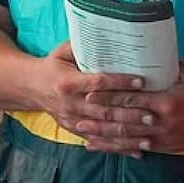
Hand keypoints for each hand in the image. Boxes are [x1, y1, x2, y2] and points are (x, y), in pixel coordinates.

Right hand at [35, 42, 149, 156]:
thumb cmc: (53, 65)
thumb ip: (84, 45)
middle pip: (104, 111)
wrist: (31, 87)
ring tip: (149, 135)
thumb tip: (108, 32)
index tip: (142, 81)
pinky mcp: (75, 131)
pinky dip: (119, 148)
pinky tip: (138, 151)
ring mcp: (73, 120)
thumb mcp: (64, 51)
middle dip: (129, 114)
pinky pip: (100, 142)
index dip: (120, 82)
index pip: (98, 83)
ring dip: (128, 135)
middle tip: (152, 114)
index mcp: (67, 83)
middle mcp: (70, 104)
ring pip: (104, 131)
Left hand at [76, 60, 183, 153]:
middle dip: (99, 116)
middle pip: (124, 119)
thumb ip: (167, 67)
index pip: (130, 97)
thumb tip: (145, 56)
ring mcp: (164, 137)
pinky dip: (119, 148)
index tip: (89, 90)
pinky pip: (138, 148)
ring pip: (127, 138)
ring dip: (104, 135)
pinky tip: (104, 146)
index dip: (108, 95)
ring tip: (84, 132)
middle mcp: (163, 122)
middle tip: (78, 113)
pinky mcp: (167, 147)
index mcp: (167, 101)